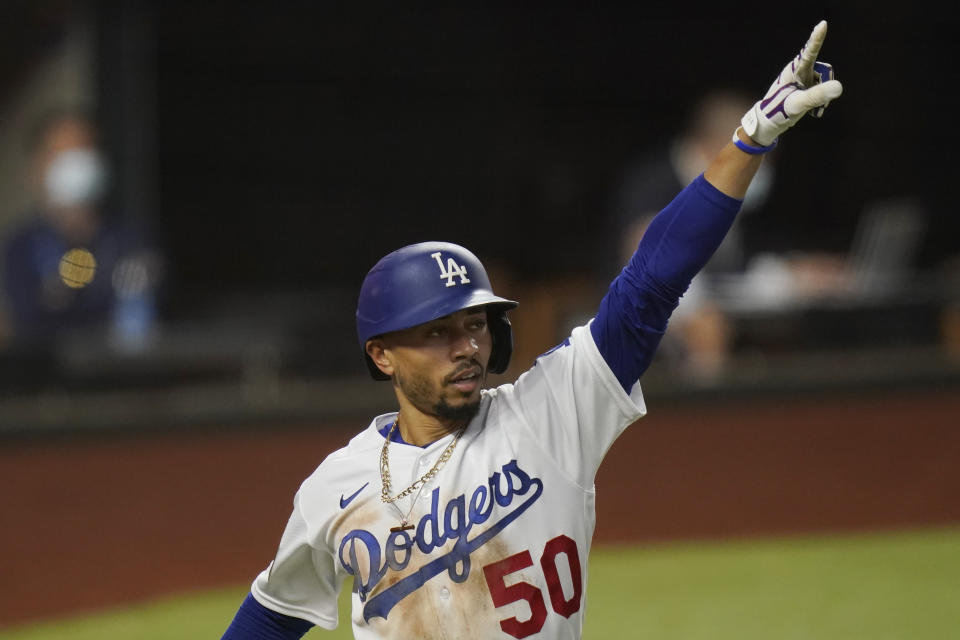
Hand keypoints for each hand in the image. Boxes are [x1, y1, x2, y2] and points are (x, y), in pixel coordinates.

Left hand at [741, 20, 843, 145]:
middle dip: (825, 85)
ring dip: (822, 94)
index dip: (817, 38)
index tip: (823, 24)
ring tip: (810, 107)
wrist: (769, 123)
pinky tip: (812, 109)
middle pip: (824, 70)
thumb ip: (818, 95)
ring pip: (825, 80)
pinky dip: (821, 99)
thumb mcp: (798, 104)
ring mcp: (803, 77)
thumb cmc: (778, 112)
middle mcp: (799, 70)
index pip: (809, 51)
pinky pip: (822, 88)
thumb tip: (838, 87)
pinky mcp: (805, 85)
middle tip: (816, 103)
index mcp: (794, 70)